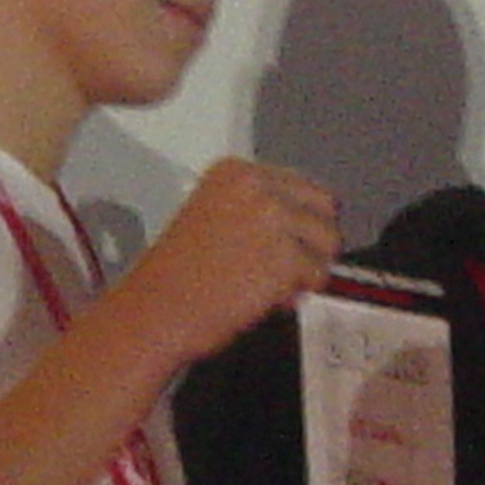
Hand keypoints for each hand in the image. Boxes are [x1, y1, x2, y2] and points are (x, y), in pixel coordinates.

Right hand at [119, 158, 338, 363]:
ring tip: (268, 283)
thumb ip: (259, 210)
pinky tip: (263, 297)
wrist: (155, 312)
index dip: (299, 222)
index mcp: (235, 172)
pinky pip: (318, 276)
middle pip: (326, 207)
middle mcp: (256, 187)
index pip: (303, 186)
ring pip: (329, 243)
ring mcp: (272, 220)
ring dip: (307, 269)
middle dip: (313, 241)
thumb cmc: (176, 278)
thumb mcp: (214, 216)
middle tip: (285, 266)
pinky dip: (298, 293)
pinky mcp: (284, 257)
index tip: (284, 242)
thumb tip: (304, 223)